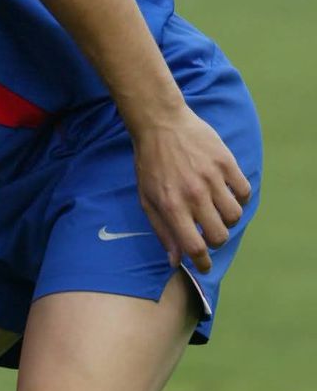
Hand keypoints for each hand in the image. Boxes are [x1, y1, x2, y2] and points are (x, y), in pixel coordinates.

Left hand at [133, 107, 251, 272]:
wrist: (161, 124)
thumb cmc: (150, 164)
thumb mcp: (146, 199)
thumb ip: (162, 230)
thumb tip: (175, 260)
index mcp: (172, 206)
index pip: (195, 246)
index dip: (202, 262)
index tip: (204, 266)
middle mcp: (194, 194)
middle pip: (219, 235)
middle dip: (216, 241)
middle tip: (209, 234)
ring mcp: (212, 178)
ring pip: (235, 215)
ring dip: (228, 220)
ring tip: (217, 212)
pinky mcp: (226, 162)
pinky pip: (244, 191)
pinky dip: (240, 199)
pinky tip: (229, 195)